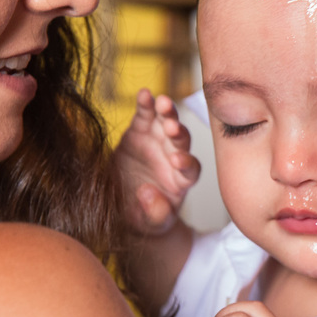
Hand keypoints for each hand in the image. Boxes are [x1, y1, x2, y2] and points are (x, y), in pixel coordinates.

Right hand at [114, 89, 200, 236]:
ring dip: (167, 112)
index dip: (186, 164)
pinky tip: (144, 94)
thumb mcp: (151, 222)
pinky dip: (146, 104)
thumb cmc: (145, 216)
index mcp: (182, 179)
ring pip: (167, 122)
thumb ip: (155, 212)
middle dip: (178, 132)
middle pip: (182, 141)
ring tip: (163, 103)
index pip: (191, 168)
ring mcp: (159, 140)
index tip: (177, 161)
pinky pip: (146, 115)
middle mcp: (175, 156)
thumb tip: (147, 193)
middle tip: (172, 127)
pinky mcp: (141, 131)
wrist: (126, 205)